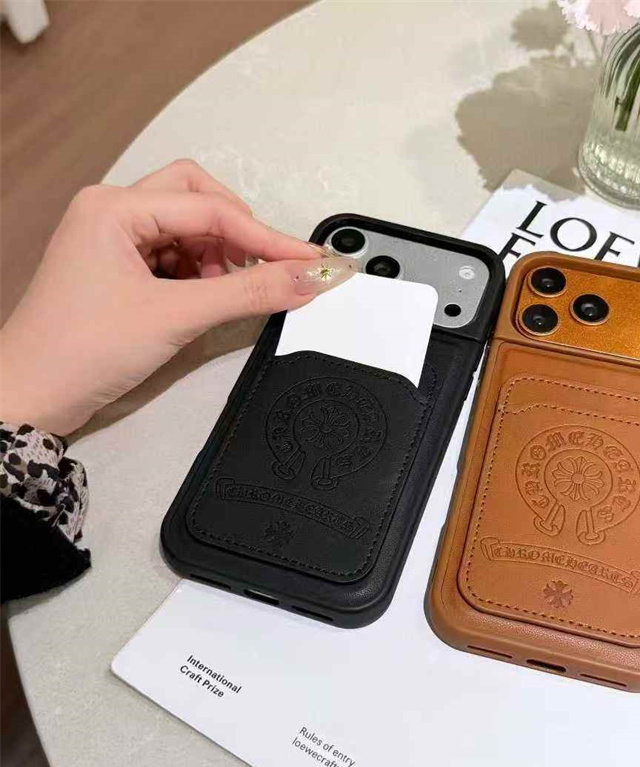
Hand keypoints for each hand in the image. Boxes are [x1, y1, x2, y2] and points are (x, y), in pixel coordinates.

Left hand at [0, 160, 356, 434]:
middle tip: (262, 268)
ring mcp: (112, 239)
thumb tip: (310, 278)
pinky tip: (202, 299)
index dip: (267, 238)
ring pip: (187, 228)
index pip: (211, 210)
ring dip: (217, 256)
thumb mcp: (177, 317)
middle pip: (197, 199)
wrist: (31, 398)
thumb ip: (250, 292)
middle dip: (236, 233)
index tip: (310, 261)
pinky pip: (174, 255)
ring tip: (222, 294)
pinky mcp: (118, 267)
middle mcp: (112, 212)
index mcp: (115, 207)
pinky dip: (198, 273)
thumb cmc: (84, 351)